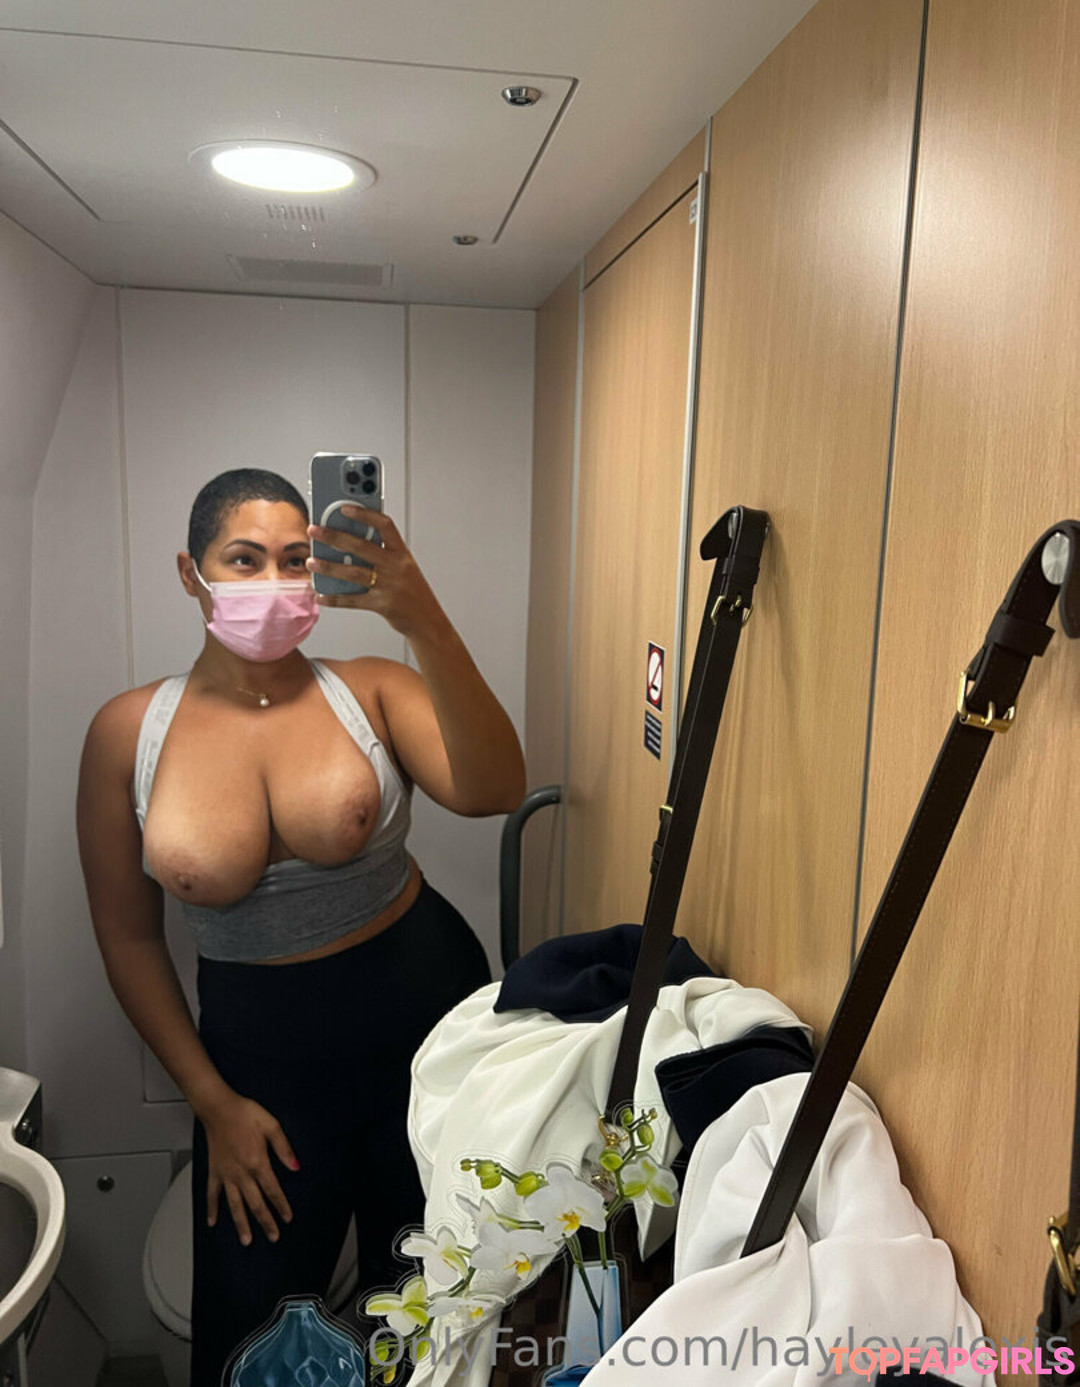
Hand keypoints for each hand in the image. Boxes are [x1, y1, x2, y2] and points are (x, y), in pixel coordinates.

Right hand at [202, 1091, 299, 1244]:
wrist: (219, 1108)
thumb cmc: (244, 1113)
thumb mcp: (271, 1125)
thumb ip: (284, 1148)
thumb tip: (295, 1166)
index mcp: (257, 1162)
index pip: (273, 1190)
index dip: (281, 1205)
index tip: (287, 1218)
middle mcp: (241, 1173)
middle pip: (256, 1203)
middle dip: (265, 1222)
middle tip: (273, 1236)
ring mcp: (226, 1174)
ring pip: (235, 1205)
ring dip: (241, 1224)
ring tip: (247, 1240)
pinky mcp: (214, 1171)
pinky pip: (213, 1194)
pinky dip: (212, 1209)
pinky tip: (213, 1222)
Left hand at [306, 507, 444, 638]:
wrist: (427, 619)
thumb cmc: (412, 590)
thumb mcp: (402, 567)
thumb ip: (381, 555)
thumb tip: (346, 546)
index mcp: (402, 553)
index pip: (385, 525)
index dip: (365, 514)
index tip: (345, 507)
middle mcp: (397, 566)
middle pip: (362, 547)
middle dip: (334, 536)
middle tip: (314, 530)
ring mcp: (390, 586)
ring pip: (354, 572)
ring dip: (329, 566)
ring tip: (312, 562)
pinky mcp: (382, 605)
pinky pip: (353, 601)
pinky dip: (334, 599)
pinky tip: (321, 595)